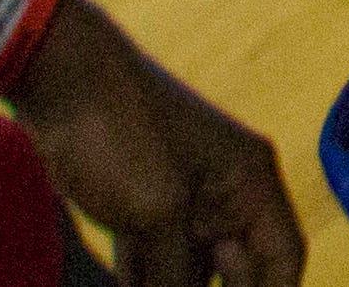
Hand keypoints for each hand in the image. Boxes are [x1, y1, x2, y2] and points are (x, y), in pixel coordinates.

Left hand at [0, 0, 304, 286]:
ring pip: (191, 272)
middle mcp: (227, 196)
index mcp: (250, 183)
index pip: (283, 258)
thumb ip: (174, 275)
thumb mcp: (156, 214)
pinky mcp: (141, 210)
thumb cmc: (124, 137)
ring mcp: (184, 202)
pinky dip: (143, 284)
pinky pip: (154, 264)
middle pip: (238, 272)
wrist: (65, 82)